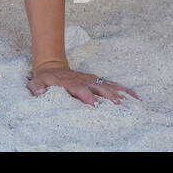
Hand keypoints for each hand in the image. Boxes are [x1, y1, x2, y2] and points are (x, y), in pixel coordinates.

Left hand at [26, 61, 140, 106]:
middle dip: (108, 96)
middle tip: (118, 105)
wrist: (51, 67)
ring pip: (108, 86)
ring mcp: (92, 80)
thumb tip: (39, 91)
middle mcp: (83, 80)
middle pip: (98, 87)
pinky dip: (125, 90)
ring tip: (132, 102)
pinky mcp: (97, 80)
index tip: (94, 104)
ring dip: (120, 94)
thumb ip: (37, 87)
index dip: (86, 96)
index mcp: (70, 83)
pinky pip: (113, 85)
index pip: (80, 89)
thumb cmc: (45, 79)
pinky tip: (136, 97)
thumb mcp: (36, 82)